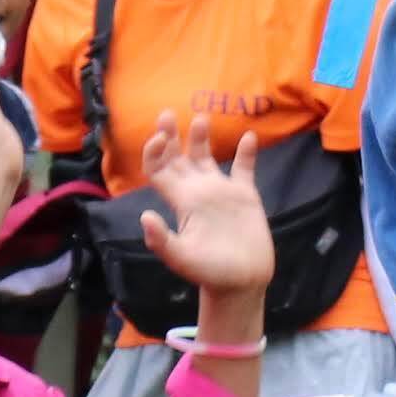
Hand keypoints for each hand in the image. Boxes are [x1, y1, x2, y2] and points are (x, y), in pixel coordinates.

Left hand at [134, 117, 276, 305]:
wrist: (242, 282)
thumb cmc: (210, 273)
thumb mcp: (182, 259)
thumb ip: (162, 241)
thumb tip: (145, 216)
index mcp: (181, 202)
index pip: (160, 170)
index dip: (156, 152)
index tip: (159, 136)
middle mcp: (198, 192)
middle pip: (179, 158)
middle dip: (170, 136)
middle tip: (167, 114)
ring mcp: (221, 192)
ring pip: (207, 158)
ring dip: (202, 138)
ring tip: (201, 117)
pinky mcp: (245, 196)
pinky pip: (244, 169)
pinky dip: (247, 153)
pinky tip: (249, 136)